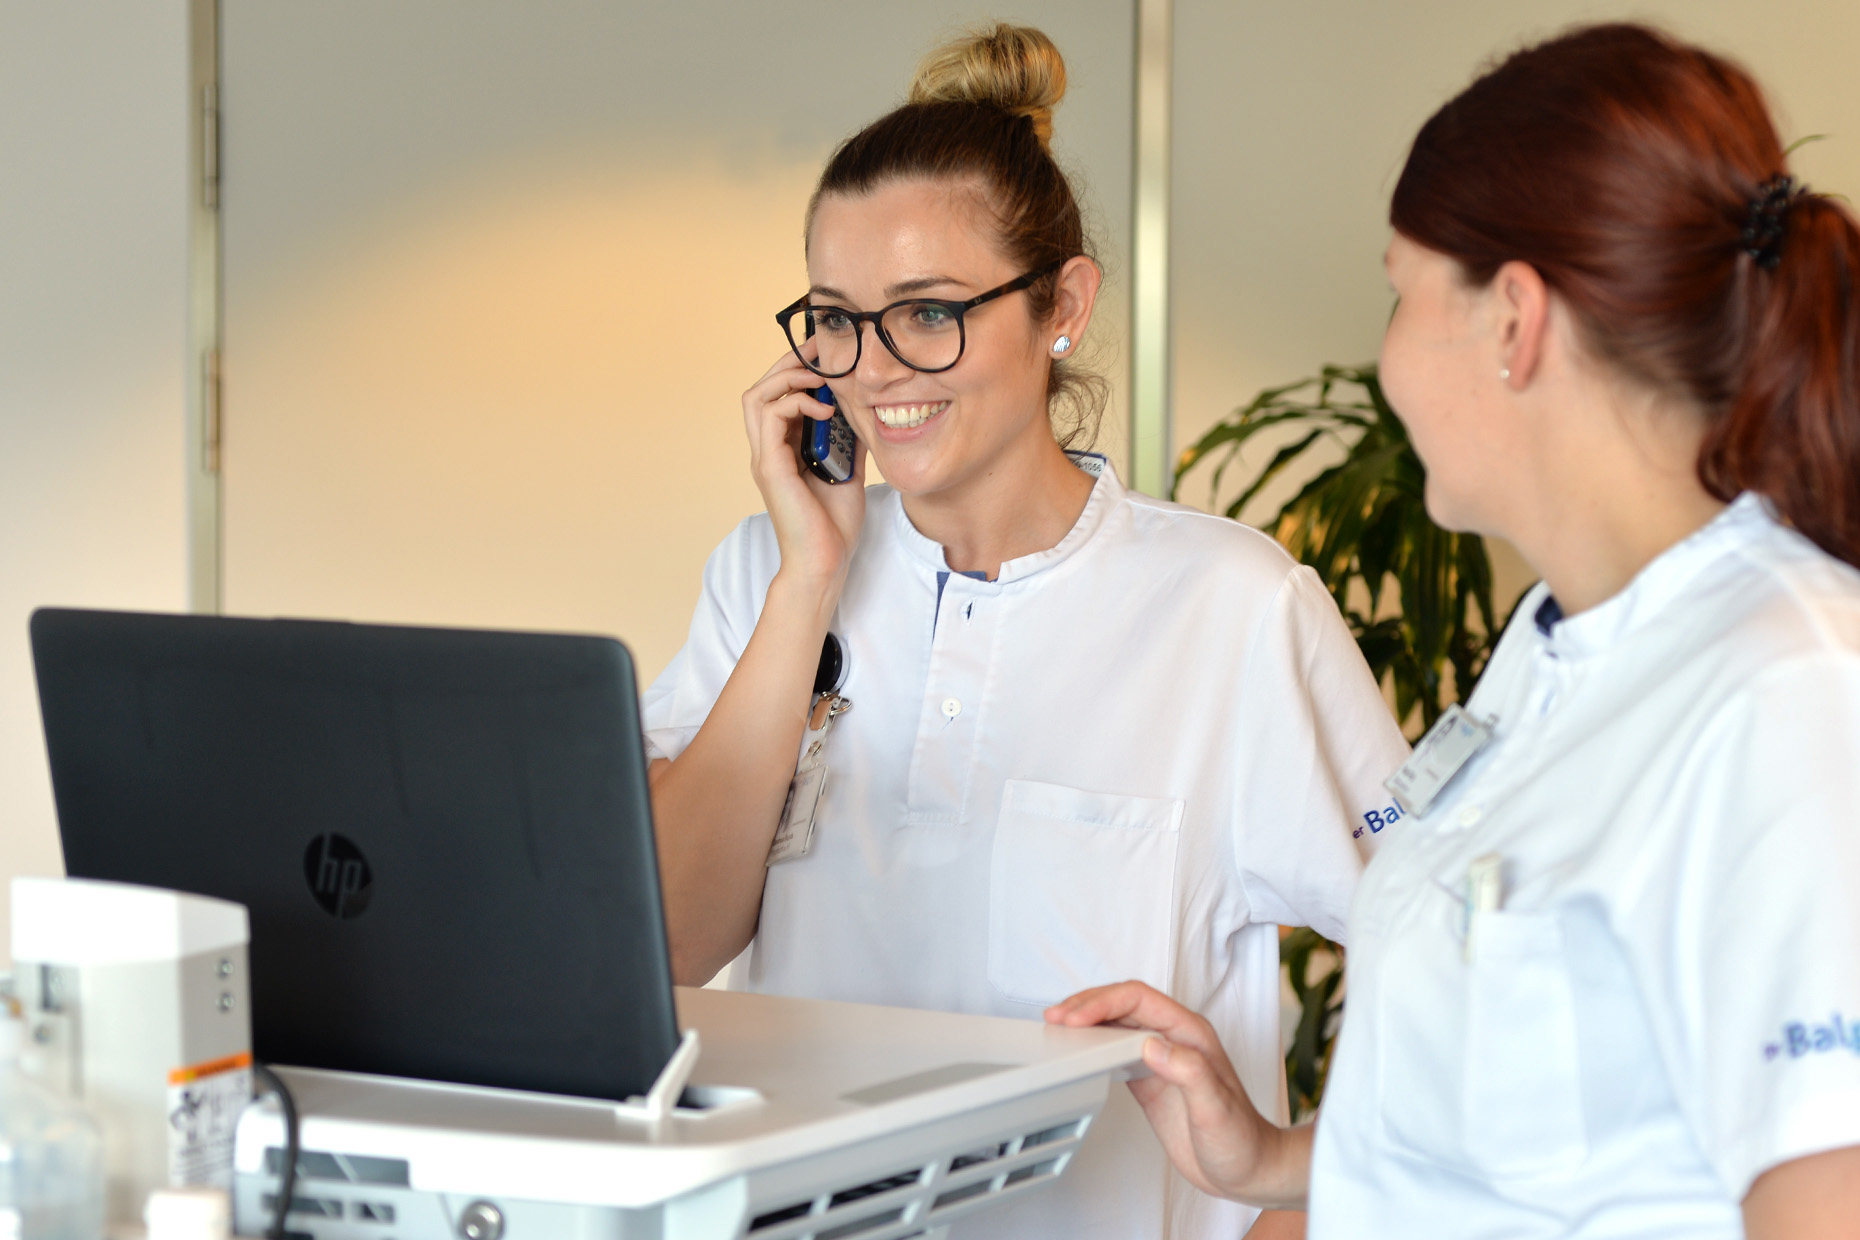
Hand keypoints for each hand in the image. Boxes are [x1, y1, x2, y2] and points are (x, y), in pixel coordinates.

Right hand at [741, 345, 867, 590]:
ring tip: (819, 380)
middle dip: (789, 363)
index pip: (778, 395)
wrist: (825, 562)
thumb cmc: (834, 525)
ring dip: (787, 379)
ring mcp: (766, 457)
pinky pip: (770, 416)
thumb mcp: (850, 468)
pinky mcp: (770, 466)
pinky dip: (796, 403)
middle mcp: (769, 449)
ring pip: (755, 396)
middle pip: (760, 387)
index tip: (827, 354)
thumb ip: (851, 439)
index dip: (797, 369)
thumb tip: (868, 407)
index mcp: (784, 449)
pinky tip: (825, 410)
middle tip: (821, 352)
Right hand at [1046, 981, 1305, 1208]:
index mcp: (1191, 1034)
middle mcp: (1174, 1040)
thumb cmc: (1242, 1140)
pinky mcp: (1150, 1079)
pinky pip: (1115, 1051)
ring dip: (1087, 1021)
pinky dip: (1092, 1046)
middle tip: (1056, 1016)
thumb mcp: (1217, 1108)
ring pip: (1116, 1023)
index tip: (1077, 1018)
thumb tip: (1152, 1046)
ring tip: (1058, 1026)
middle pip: (1123, 1004)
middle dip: (1087, 1005)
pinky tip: (1078, 1052)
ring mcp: (1161, 1059)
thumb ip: (1189, 1072)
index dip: (1103, 1003)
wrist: (1248, 1169)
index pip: (1139, 1000)